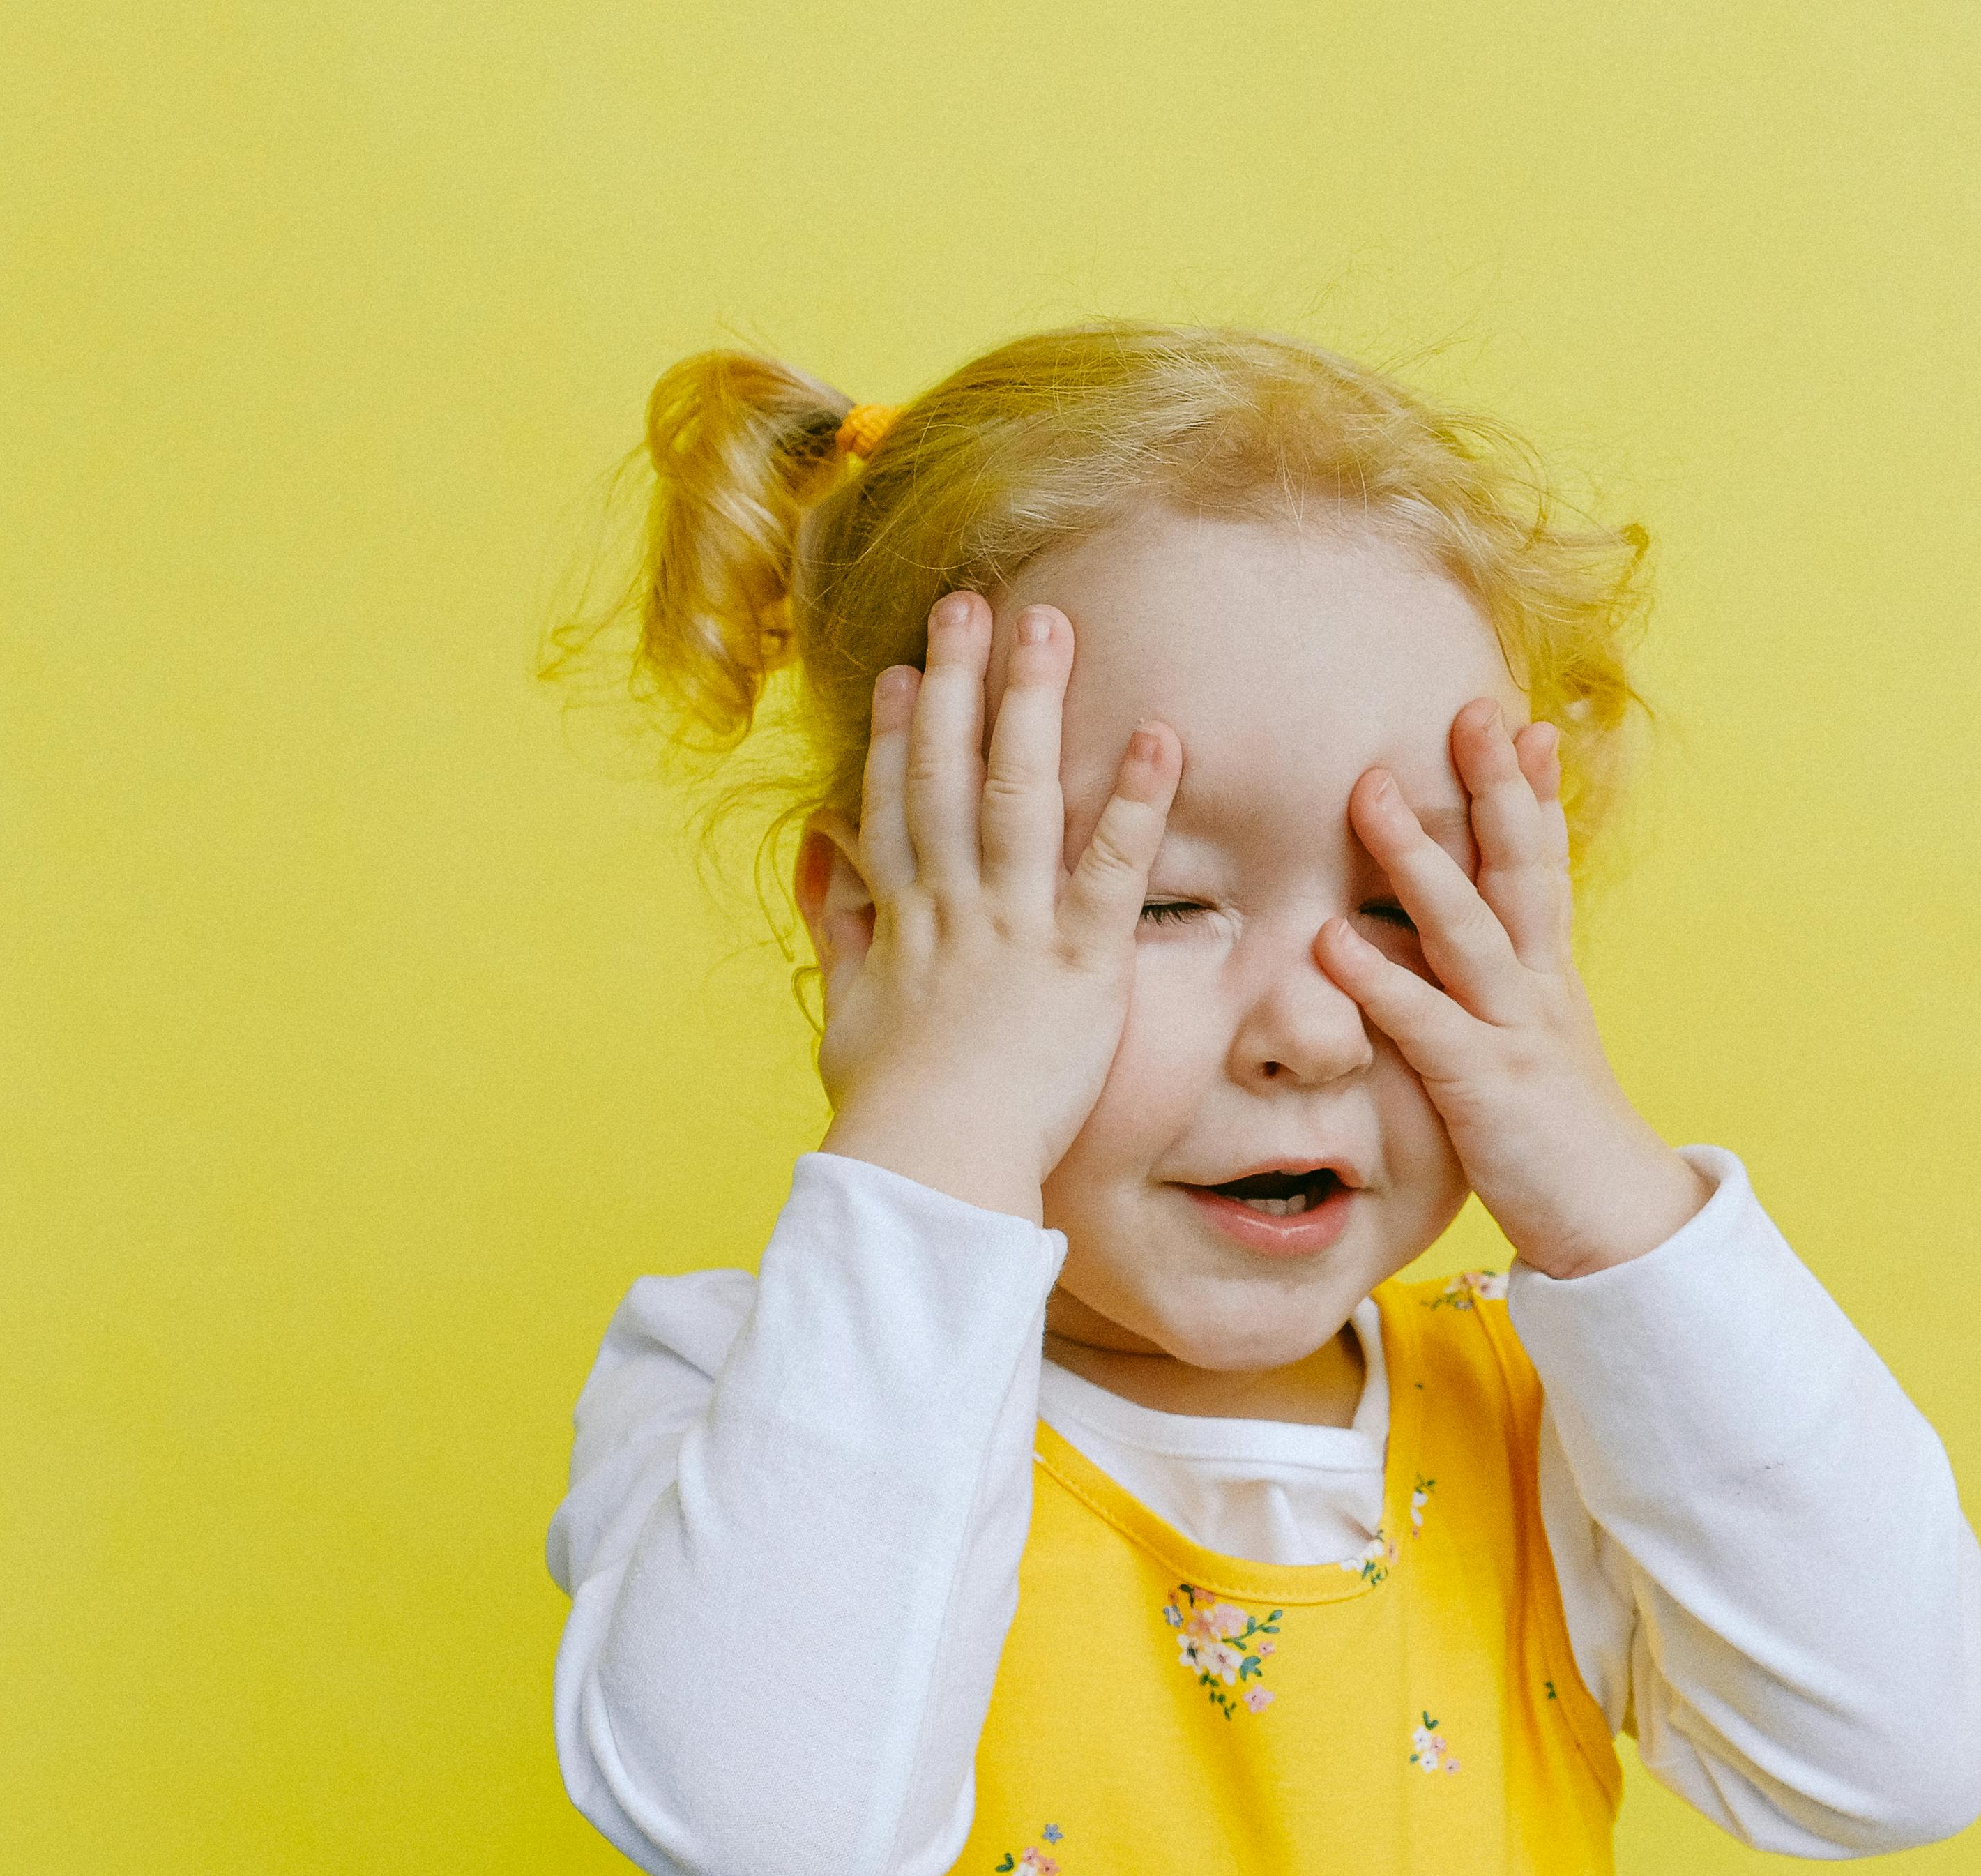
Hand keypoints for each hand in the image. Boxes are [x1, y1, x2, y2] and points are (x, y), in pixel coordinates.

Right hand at [802, 592, 1183, 1221]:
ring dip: (1036, 706)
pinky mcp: (1080, 964)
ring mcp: (1014, 929)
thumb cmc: (892, 1110)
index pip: (897, 807)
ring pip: (1022, 796)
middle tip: (972, 603)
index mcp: (903, 923)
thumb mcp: (846, 1012)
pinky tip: (1159, 739)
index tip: (909, 673)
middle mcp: (953, 909)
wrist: (929, 1166)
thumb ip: (839, 924)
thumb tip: (821, 848)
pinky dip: (1133, 802)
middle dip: (962, 684)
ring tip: (1053, 625)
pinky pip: (1112, 870)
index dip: (902, 735)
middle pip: (951, 775)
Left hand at [1314, 700, 1707, 1278]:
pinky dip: (1379, 979)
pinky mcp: (1483, 1088)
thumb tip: (1444, 950)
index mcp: (1548, 976)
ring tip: (1370, 791)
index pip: (1542, 866)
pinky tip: (1333, 939)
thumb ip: (1494, 998)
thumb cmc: (1559, 1140)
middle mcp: (1538, 988)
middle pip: (1517, 869)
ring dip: (1418, 857)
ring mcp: (1514, 1033)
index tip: (1519, 721)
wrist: (1616, 1225)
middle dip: (1494, 788)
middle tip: (1470, 710)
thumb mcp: (1533, 1050)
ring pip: (1466, 928)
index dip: (1532, 794)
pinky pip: (1425, 1023)